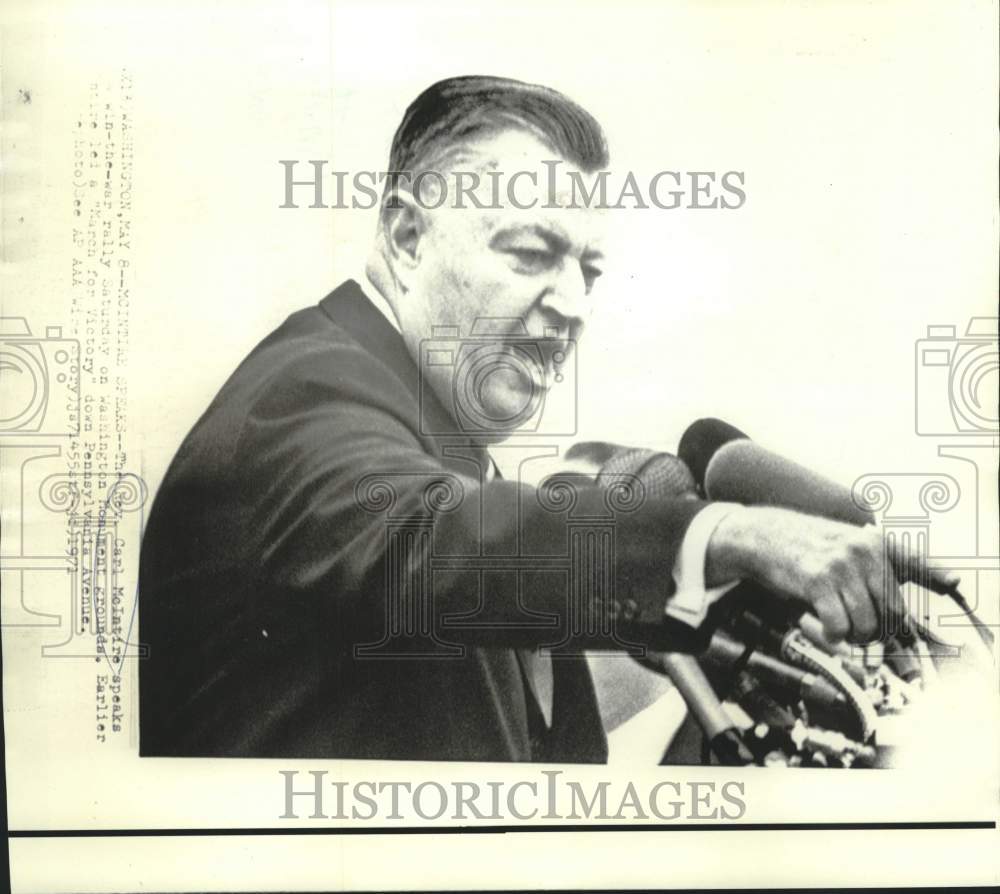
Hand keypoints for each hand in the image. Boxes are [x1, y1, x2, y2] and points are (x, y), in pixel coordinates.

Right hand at [705, 506, 959, 642]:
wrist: (763, 536)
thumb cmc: (807, 548)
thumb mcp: (846, 547)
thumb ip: (877, 571)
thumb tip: (903, 603)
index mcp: (877, 544)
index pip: (916, 562)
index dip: (939, 576)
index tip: (957, 584)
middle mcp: (865, 552)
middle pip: (893, 612)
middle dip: (880, 633)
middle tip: (863, 635)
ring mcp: (842, 565)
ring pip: (867, 625)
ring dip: (853, 636)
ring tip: (839, 626)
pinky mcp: (818, 581)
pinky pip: (838, 626)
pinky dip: (833, 634)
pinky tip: (824, 626)